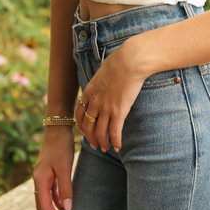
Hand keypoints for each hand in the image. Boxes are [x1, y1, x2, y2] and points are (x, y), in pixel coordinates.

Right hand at [32, 129, 74, 209]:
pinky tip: (64, 209)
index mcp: (40, 180)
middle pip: (42, 209)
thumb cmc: (61, 146)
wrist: (57, 128)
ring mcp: (42, 178)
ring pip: (45, 203)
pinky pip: (50, 195)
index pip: (46, 207)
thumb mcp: (64, 167)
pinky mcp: (48, 175)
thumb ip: (65, 188)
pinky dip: (56, 204)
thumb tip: (67, 209)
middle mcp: (38, 181)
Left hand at [77, 38, 147, 153]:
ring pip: (100, 132)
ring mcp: (106, 108)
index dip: (82, 126)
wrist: (130, 61)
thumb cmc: (121, 61)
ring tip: (106, 149)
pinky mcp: (119, 111)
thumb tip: (105, 81)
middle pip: (88, 126)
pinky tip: (118, 147)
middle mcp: (95, 102)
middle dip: (90, 138)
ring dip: (102, 143)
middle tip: (95, 145)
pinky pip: (114, 132)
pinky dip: (115, 142)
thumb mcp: (104, 71)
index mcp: (89, 92)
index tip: (86, 131)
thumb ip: (101, 81)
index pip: (79, 114)